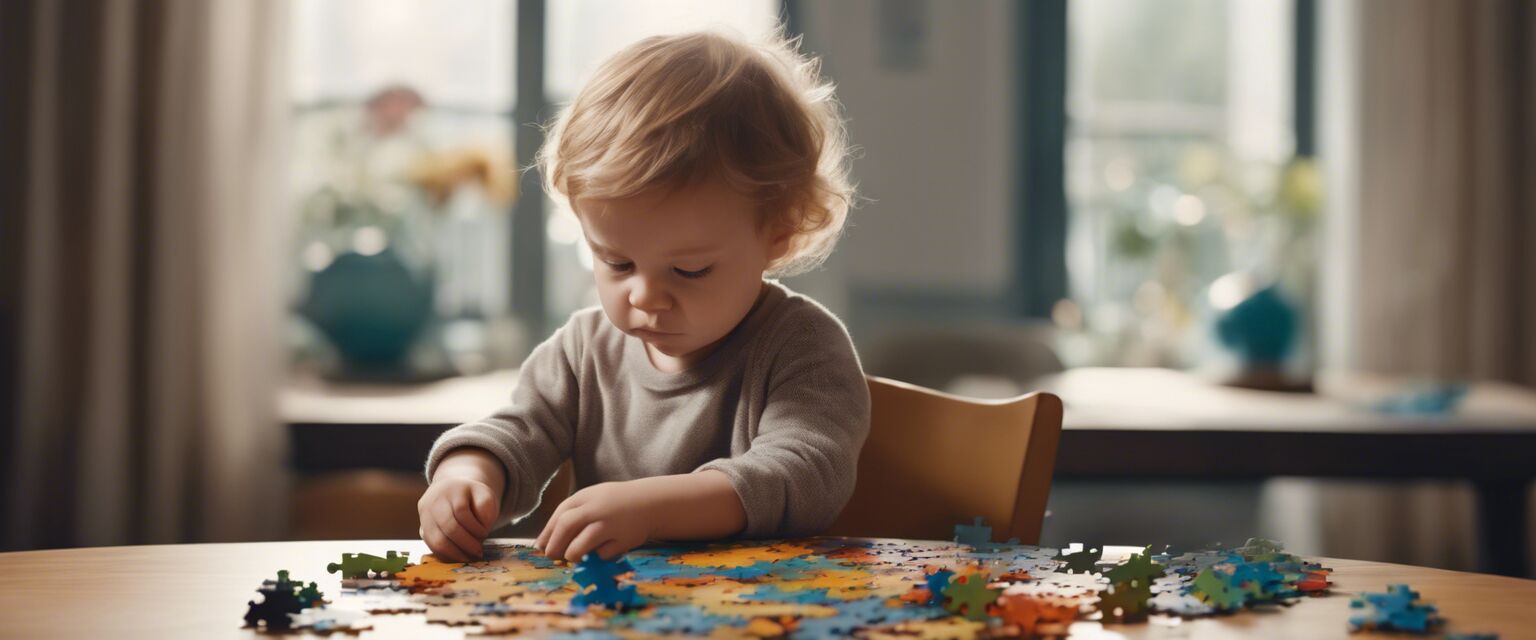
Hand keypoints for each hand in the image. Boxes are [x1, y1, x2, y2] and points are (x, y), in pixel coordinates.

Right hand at [418, 448, 504, 561]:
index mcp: (452, 488)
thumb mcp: (485, 497)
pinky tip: (458, 557)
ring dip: (455, 553)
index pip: (461, 511)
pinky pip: (432, 546)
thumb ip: (486, 511)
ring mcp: (424, 515)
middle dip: (465, 543)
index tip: (485, 534)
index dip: (474, 527)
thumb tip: (478, 535)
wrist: (454, 493)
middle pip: (447, 526)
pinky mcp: (422, 528)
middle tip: (478, 553)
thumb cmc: (473, 498)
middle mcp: (433, 499)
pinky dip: (446, 555)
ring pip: (436, 539)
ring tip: (469, 558)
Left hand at [535, 480, 654, 561]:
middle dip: (554, 546)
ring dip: (572, 554)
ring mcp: (611, 524)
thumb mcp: (592, 500)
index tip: (541, 547)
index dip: (547, 533)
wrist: (651, 502)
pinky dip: (597, 556)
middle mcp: (597, 508)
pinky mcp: (624, 539)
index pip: (559, 515)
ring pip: (581, 545)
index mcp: (586, 497)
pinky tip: (602, 550)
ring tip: (573, 556)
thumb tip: (545, 542)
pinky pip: (603, 554)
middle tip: (552, 556)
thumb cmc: (614, 503)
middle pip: (566, 527)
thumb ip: (571, 515)